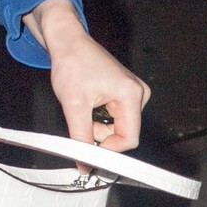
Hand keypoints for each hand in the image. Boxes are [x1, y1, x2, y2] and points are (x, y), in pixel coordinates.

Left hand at [26, 0, 150, 149]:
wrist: (69, 43)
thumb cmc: (73, 62)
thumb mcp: (74, 106)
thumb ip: (80, 138)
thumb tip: (85, 163)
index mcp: (131, 94)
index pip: (128, 139)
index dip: (108, 150)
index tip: (90, 153)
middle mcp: (138, 93)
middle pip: (123, 134)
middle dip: (101, 134)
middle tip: (82, 117)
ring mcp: (134, 93)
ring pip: (118, 128)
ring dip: (98, 126)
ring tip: (85, 106)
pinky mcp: (126, 94)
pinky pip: (116, 119)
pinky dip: (100, 119)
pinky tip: (91, 102)